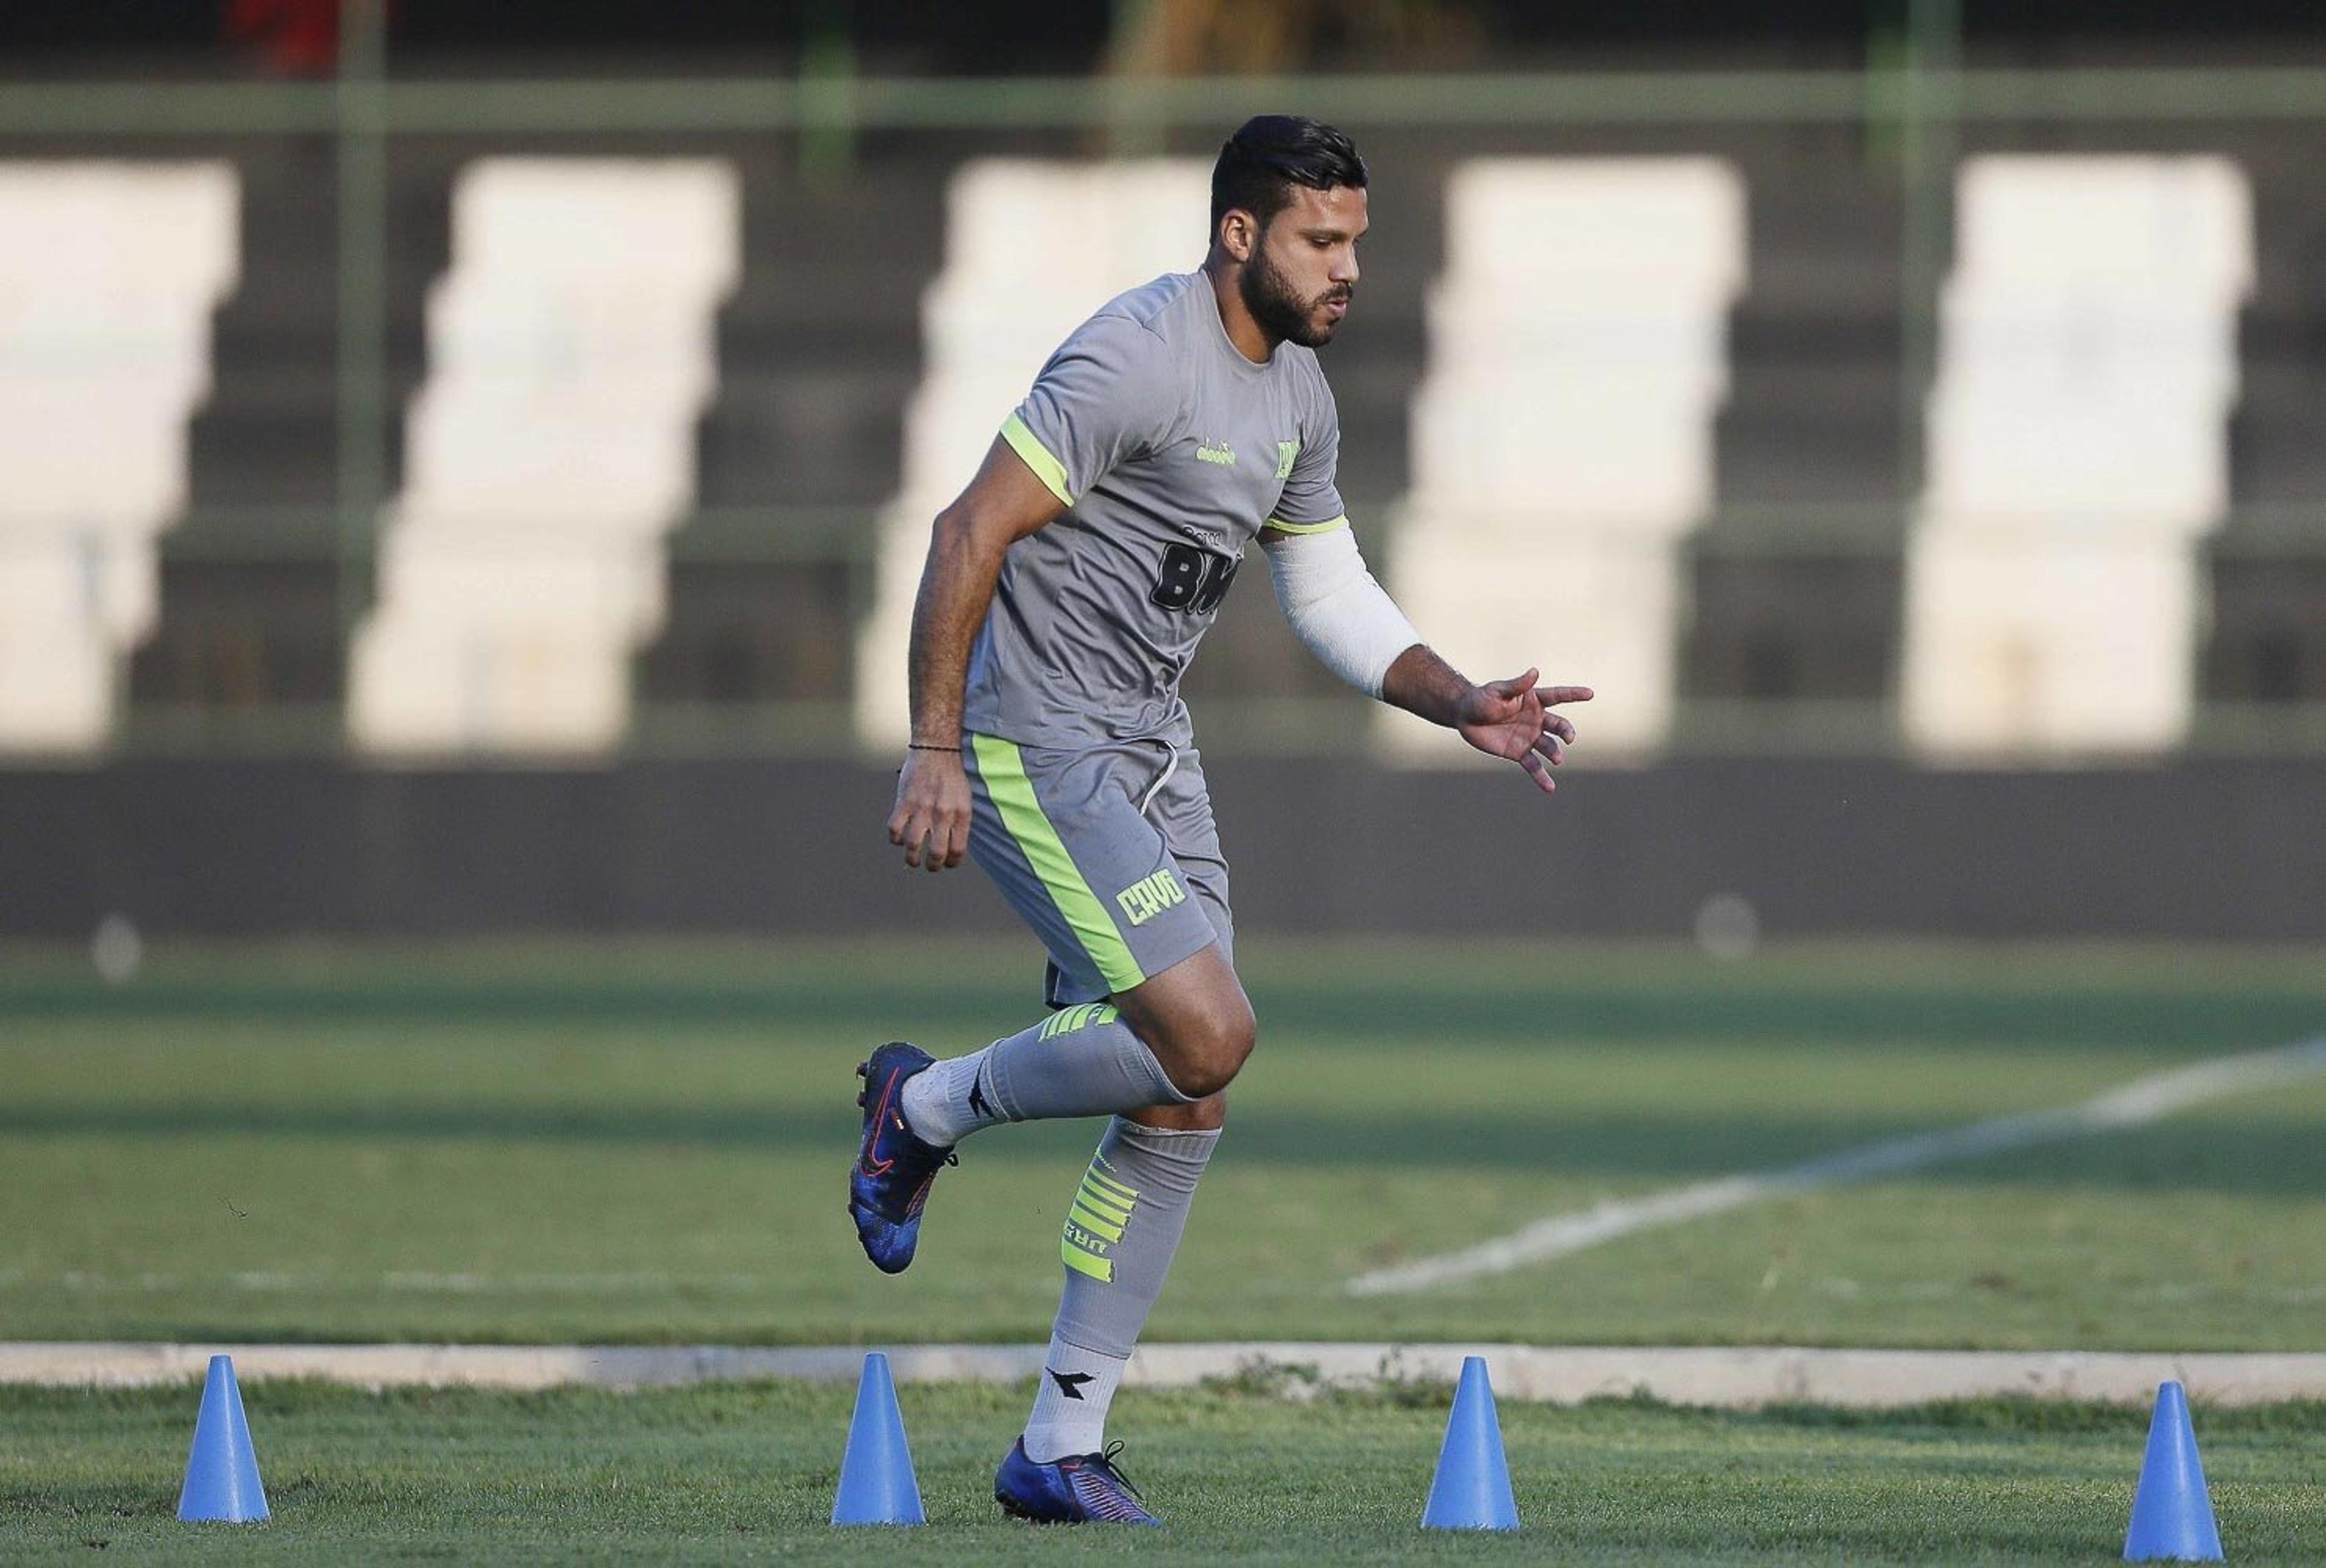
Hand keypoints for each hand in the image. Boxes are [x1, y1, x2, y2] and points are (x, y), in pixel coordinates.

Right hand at [887, 747, 971, 870]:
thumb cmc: (953, 776)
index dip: (952, 863)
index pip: (957, 850)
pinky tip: (899, 839)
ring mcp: (922, 808)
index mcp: (961, 814)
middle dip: (932, 866)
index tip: (948, 864)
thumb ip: (959, 822)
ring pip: (912, 845)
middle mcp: (943, 814)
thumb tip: (952, 847)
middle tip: (930, 866)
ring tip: (912, 859)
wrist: (937, 749)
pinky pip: (895, 829)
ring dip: (911, 858)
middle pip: (936, 853)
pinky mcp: (904, 801)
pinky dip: (895, 839)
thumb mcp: (966, 799)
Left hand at [1455, 669, 1593, 792]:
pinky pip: (1534, 766)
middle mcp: (1537, 719)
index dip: (1574, 694)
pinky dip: (1542, 777)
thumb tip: (1535, 672)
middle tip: (1569, 738)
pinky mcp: (1519, 753)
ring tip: (1557, 759)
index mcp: (1534, 700)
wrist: (1465, 717)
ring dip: (1554, 753)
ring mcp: (1530, 737)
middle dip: (1566, 731)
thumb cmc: (1481, 699)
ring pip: (1549, 746)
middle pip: (1558, 725)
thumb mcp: (1498, 691)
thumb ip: (1517, 685)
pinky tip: (1550, 788)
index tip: (1590, 694)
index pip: (1558, 696)